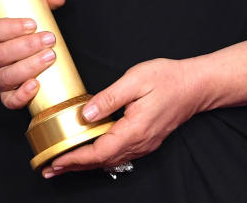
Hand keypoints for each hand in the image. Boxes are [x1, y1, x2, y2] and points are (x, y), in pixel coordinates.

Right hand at [0, 0, 65, 109]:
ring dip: (29, 67)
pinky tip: (36, 86)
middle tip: (49, 39)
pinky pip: (8, 100)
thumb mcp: (11, 10)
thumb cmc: (4, 29)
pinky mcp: (2, 93)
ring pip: (5, 77)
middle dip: (26, 47)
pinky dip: (21, 96)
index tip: (32, 23)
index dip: (9, 28)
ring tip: (50, 56)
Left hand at [42, 58, 204, 178]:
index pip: (99, 151)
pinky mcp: (147, 140)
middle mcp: (140, 142)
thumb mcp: (135, 80)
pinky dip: (100, 157)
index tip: (55, 161)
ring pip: (110, 160)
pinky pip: (119, 154)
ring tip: (64, 163)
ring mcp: (145, 143)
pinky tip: (91, 153)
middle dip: (74, 166)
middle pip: (102, 161)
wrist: (197, 85)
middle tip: (49, 169)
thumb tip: (86, 115)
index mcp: (135, 129)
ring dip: (86, 164)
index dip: (75, 158)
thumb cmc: (168, 78)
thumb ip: (109, 98)